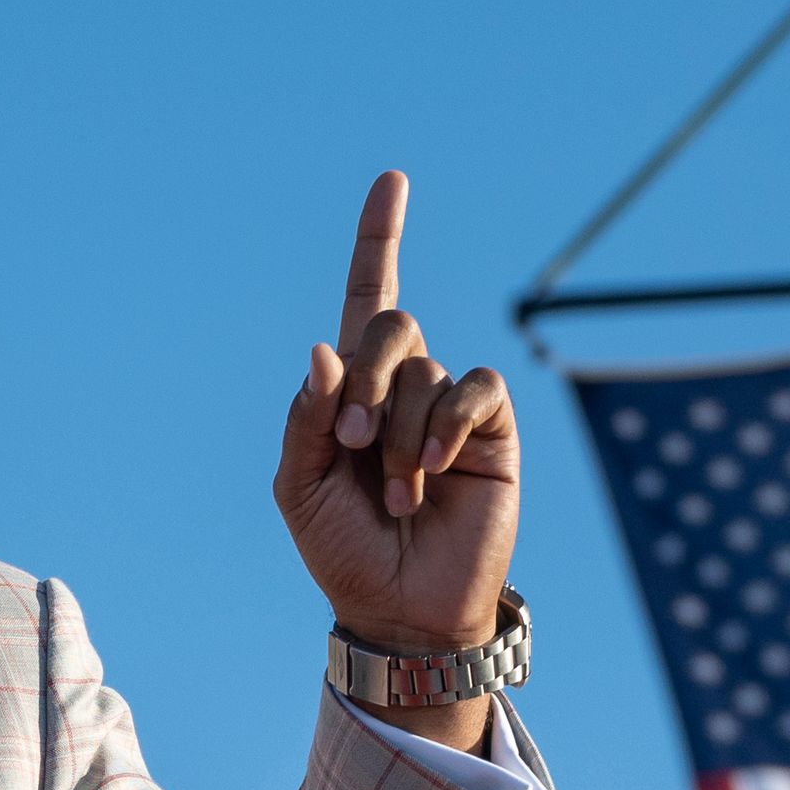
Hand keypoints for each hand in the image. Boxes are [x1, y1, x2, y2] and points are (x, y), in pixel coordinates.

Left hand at [269, 171, 519, 747]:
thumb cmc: (342, 549)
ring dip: (398, 435)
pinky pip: (472, 389)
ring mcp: (449, 406)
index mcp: (351, 389)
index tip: (392, 180)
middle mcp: (403, 385)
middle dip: (363, 378)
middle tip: (352, 443)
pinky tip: (433, 472)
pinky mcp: (490, 429)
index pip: (365, 298)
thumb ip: (306, 417)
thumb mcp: (298, 486)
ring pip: (424, 369)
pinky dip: (444, 425)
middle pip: (390, 323)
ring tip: (395, 495)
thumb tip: (323, 350)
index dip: (379, 239)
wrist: (399, 609)